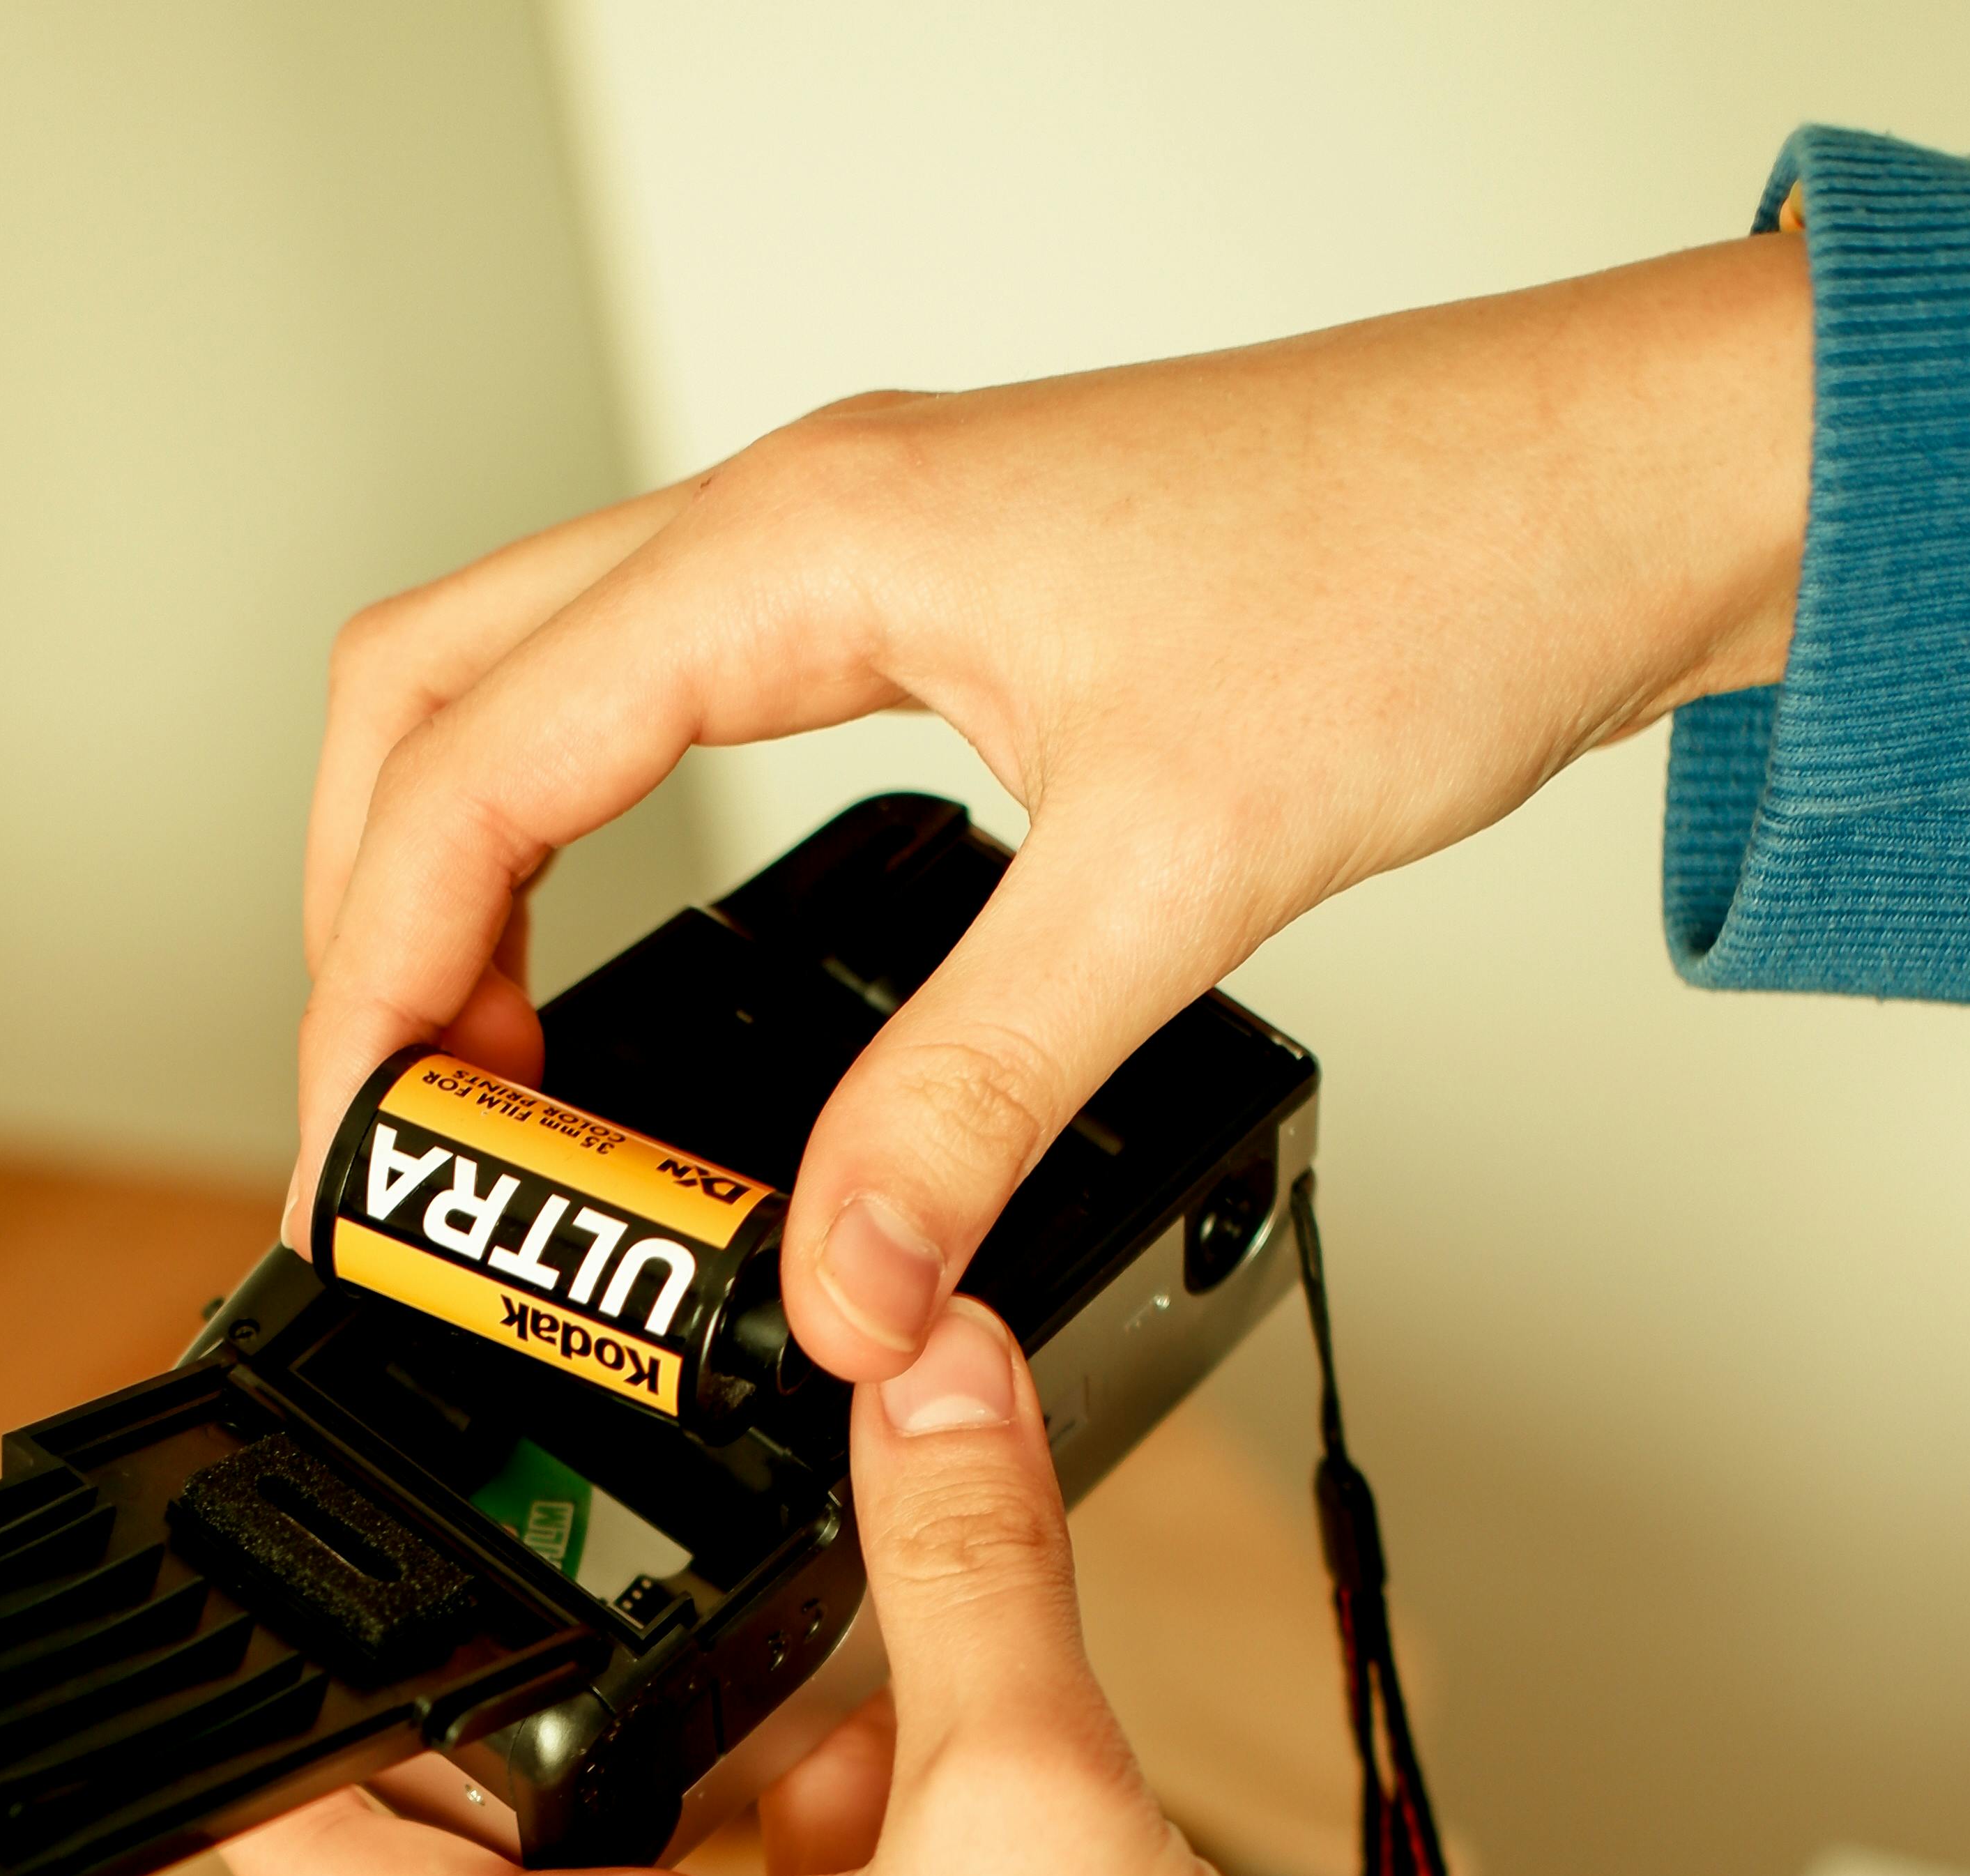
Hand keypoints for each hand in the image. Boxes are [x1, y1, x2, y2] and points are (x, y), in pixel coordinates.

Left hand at [226, 1306, 1967, 1875]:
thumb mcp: (1031, 1804)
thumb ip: (969, 1566)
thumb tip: (922, 1367)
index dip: (265, 1763)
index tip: (234, 1648)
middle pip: (540, 1866)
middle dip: (559, 1702)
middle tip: (568, 1539)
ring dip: (758, 1748)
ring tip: (833, 1603)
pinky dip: (890, 1819)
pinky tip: (985, 1739)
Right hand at [292, 234, 1810, 1373]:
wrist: (1608, 486)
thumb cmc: (1424, 581)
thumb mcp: (1171, 882)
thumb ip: (971, 1102)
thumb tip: (838, 1295)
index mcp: (807, 551)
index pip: (471, 765)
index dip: (379, 979)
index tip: (362, 1153)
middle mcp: (793, 527)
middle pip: (428, 691)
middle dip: (363, 916)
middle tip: (389, 1129)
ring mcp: (843, 558)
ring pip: (523, 686)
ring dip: (456, 874)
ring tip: (478, 1084)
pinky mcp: (911, 612)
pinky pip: (647, 710)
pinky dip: (576, 847)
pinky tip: (615, 977)